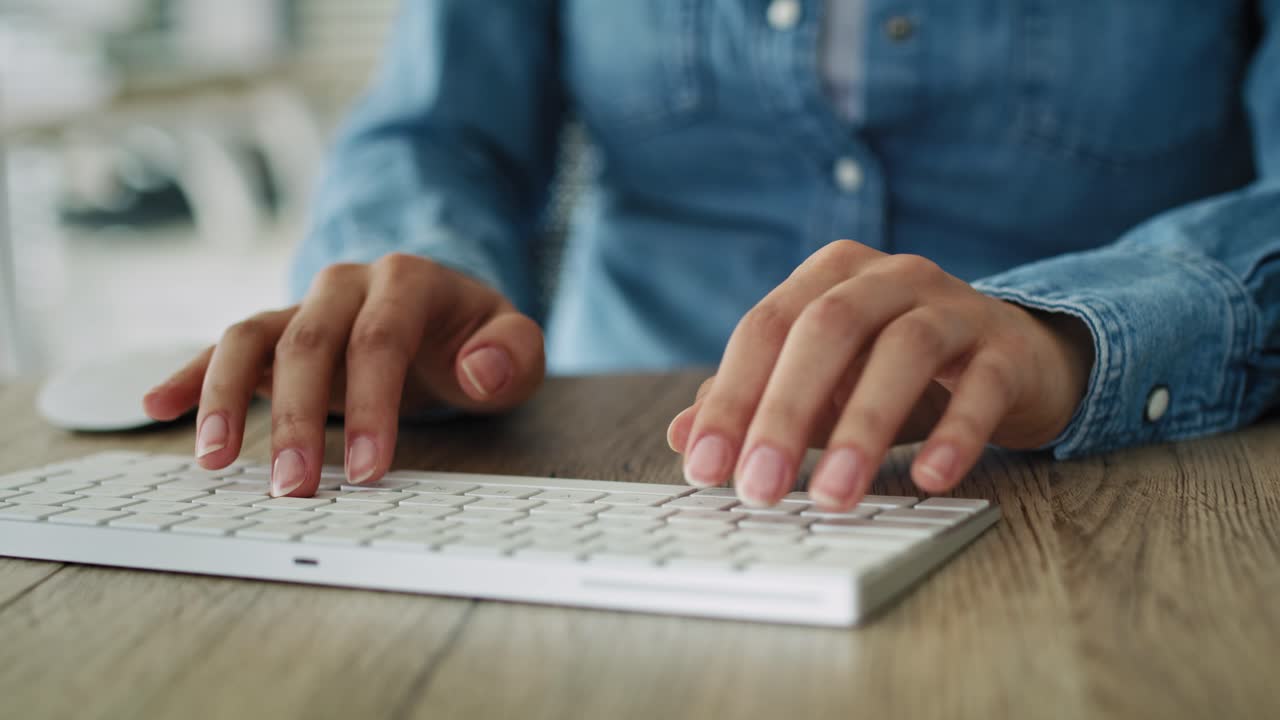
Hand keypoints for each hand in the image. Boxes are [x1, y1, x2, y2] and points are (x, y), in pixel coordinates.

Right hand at [142, 253, 545, 496]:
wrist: (447, 315)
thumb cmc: (478, 340)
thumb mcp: (515, 346)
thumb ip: (513, 354)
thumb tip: (479, 371)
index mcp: (407, 279)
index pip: (379, 338)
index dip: (372, 404)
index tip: (366, 471)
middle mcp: (346, 284)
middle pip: (309, 341)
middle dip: (297, 417)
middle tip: (294, 487)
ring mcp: (304, 307)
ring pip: (251, 335)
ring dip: (226, 396)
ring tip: (213, 461)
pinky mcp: (277, 335)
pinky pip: (226, 348)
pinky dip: (191, 374)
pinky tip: (157, 407)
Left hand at [666, 241, 1092, 508]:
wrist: (1012, 358)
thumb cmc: (894, 371)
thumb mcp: (821, 382)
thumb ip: (753, 400)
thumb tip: (682, 437)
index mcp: (829, 275)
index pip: (765, 328)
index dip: (732, 398)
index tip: (705, 467)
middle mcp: (889, 276)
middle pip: (825, 329)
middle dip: (784, 411)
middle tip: (758, 488)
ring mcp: (953, 306)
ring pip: (903, 350)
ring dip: (863, 426)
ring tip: (834, 496)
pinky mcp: (1007, 347)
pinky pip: (982, 385)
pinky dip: (955, 432)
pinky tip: (929, 478)